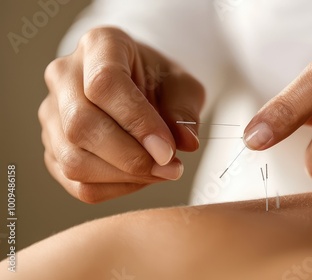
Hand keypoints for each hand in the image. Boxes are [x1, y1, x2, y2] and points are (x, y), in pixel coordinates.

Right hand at [39, 27, 204, 202]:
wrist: (141, 86)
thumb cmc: (160, 82)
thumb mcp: (183, 86)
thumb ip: (185, 111)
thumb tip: (185, 142)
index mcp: (99, 45)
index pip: (104, 84)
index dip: (138, 122)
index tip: (168, 149)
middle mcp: (65, 76)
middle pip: (81, 126)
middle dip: (130, 157)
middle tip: (170, 168)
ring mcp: (52, 113)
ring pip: (74, 160)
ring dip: (124, 177)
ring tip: (160, 172)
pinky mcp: (53, 147)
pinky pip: (76, 182)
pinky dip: (114, 188)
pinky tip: (140, 177)